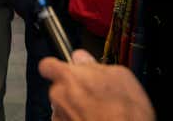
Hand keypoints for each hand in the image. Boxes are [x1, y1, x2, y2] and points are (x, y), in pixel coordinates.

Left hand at [39, 49, 154, 120]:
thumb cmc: (124, 114)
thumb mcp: (119, 75)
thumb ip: (93, 63)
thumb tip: (84, 59)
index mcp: (68, 76)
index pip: (48, 65)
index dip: (57, 67)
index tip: (68, 70)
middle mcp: (58, 96)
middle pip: (59, 86)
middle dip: (73, 88)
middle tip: (94, 93)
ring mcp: (59, 115)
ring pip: (64, 105)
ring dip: (76, 106)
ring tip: (99, 110)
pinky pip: (67, 120)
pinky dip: (77, 119)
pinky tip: (96, 119)